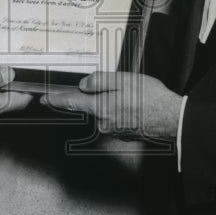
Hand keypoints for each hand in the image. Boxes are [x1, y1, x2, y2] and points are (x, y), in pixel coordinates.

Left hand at [41, 72, 181, 139]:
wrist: (172, 120)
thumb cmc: (151, 99)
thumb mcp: (124, 80)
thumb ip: (100, 81)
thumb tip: (84, 84)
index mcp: (100, 107)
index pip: (71, 102)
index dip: (55, 99)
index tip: (43, 98)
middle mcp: (104, 122)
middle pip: (91, 106)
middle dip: (98, 96)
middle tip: (118, 88)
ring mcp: (114, 130)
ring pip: (105, 112)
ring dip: (112, 103)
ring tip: (133, 96)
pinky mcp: (124, 134)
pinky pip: (116, 119)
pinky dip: (122, 111)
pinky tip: (135, 106)